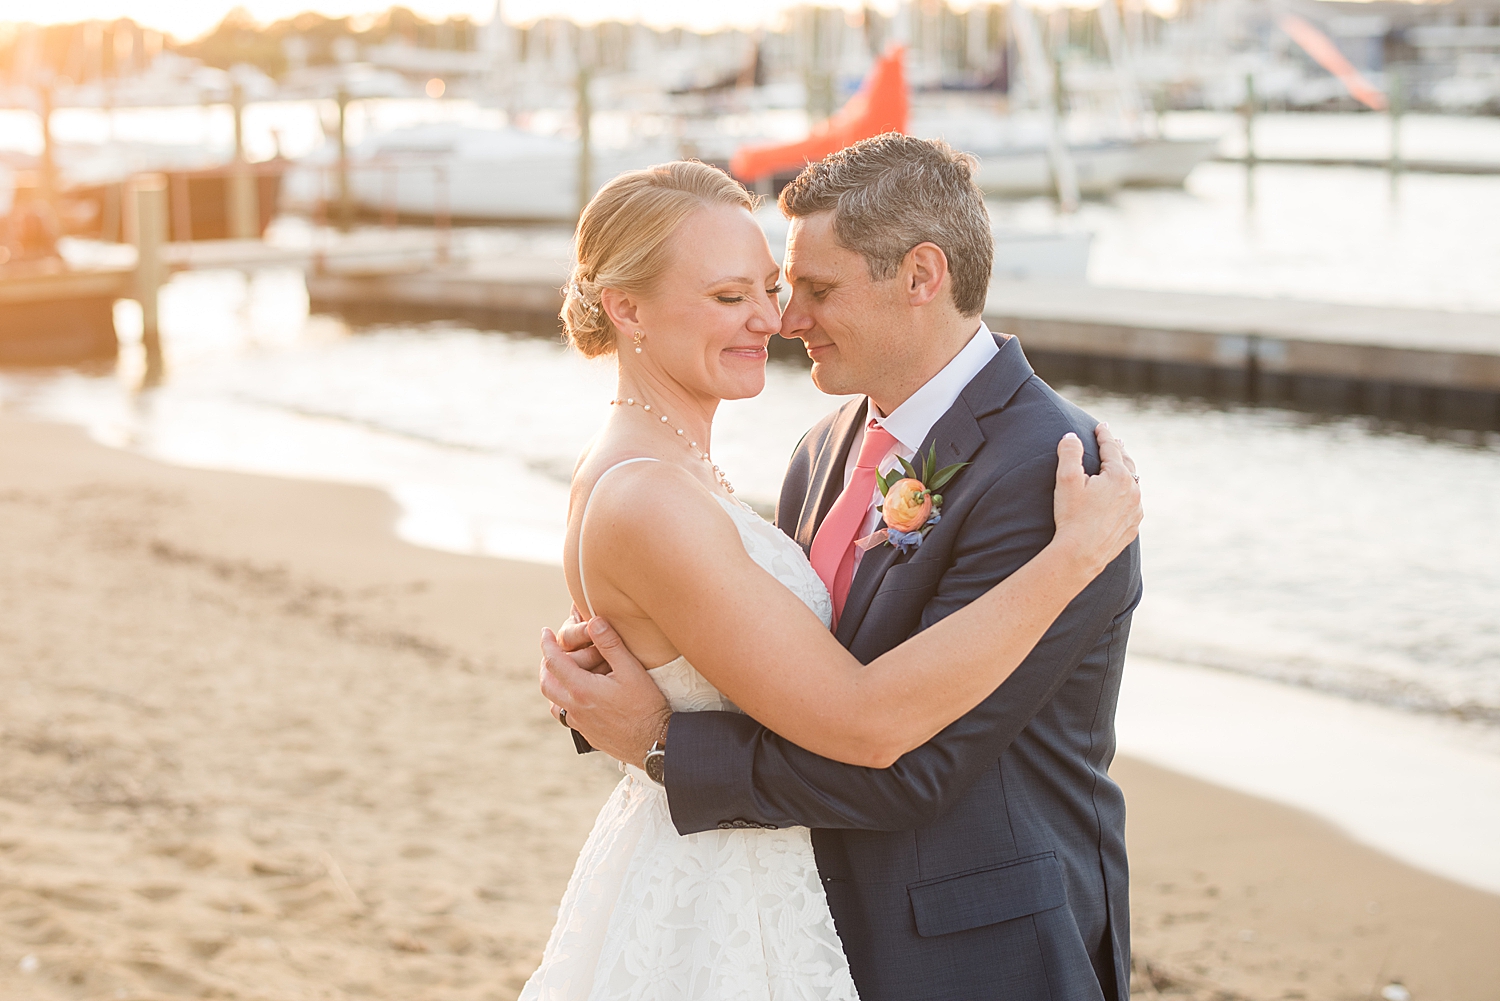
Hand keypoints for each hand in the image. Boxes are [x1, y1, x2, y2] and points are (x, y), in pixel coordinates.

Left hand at [541, 617, 669, 767]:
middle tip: (551, 652)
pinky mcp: (587, 734)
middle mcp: (575, 708)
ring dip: (553, 685)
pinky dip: (564, 702)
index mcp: (582, 689)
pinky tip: (580, 697)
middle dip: (545, 665)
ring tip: (563, 674)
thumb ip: (610, 644)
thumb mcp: (632, 669)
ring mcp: (579, 724)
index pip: (554, 661)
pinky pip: (566, 716)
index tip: (545, 632)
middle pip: (546, 683)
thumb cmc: (646, 705)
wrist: (655, 742)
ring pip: (553, 703)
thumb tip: (593, 621)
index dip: (547, 644)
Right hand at [1051, 423, 1142, 576]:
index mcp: (1118, 476)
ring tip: (1121, 466)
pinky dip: (1128, 494)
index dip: (1104, 435)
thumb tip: (1071, 435)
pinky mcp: (1133, 526)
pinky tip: (1124, 496)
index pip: (1111, 448)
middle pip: (1127, 463)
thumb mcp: (1066, 480)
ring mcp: (1135, 510)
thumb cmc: (1071, 517)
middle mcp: (1133, 491)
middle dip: (1119, 450)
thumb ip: (1069, 453)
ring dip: (1126, 472)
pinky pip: (1134, 504)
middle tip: (1115, 441)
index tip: (1101, 426)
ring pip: (1133, 483)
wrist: (1081, 555)